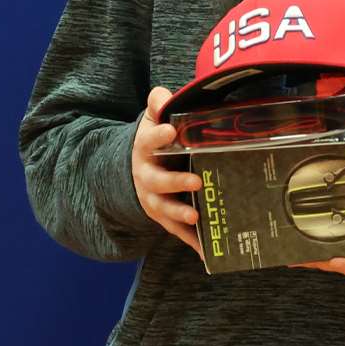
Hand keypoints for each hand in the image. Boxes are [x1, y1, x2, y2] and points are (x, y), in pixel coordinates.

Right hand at [131, 87, 200, 257]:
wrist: (138, 168)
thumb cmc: (156, 141)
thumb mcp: (154, 120)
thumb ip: (158, 105)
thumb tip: (162, 94)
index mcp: (145, 149)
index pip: (149, 141)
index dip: (159, 137)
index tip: (172, 131)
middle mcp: (146, 176)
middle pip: (157, 181)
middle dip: (175, 181)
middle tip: (196, 180)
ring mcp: (153, 198)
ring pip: (163, 208)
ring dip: (179, 212)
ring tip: (195, 215)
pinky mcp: (163, 216)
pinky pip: (176, 230)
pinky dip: (190, 241)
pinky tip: (206, 251)